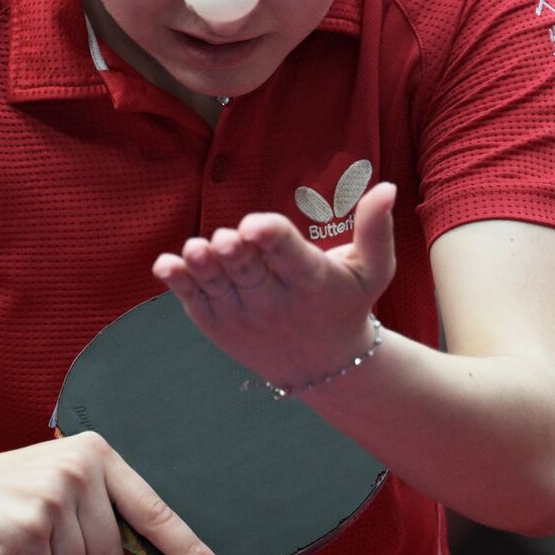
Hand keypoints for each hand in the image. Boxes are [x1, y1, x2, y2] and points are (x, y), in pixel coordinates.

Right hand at [0, 433, 225, 554]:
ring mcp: (55, 493)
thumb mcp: (53, 486)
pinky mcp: (30, 525)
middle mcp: (80, 467)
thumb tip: (147, 550)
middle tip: (34, 548)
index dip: (186, 548)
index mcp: (95, 453)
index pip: (153, 508)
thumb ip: (96, 508)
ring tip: (14, 552)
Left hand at [152, 182, 397, 390]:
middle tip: (228, 237)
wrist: (324, 368)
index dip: (271, 238)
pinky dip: (179, 283)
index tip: (256, 224)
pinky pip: (193, 300)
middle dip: (235, 252)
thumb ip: (376, 229)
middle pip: (248, 270)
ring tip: (195, 250)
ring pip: (217, 285)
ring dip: (203, 267)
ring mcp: (241, 314)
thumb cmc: (346, 305)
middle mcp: (273, 301)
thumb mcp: (371, 271)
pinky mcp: (216, 322)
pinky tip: (166, 264)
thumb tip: (388, 187)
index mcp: (310, 281)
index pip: (288, 256)